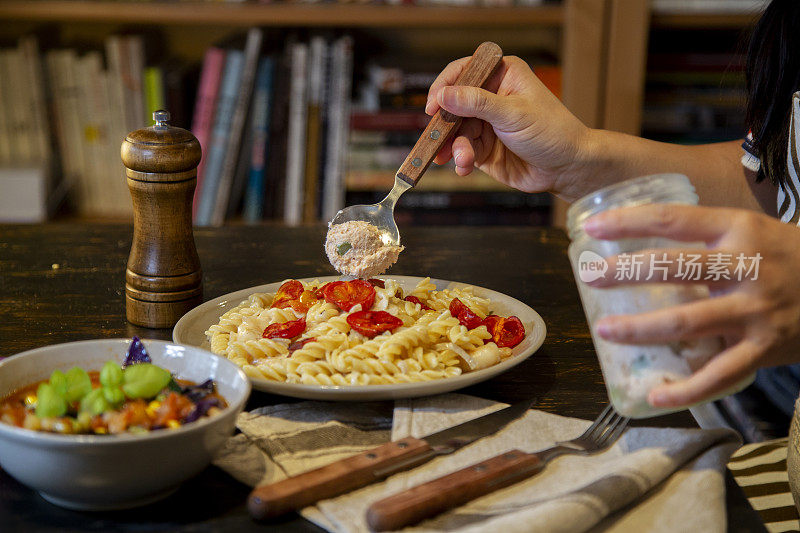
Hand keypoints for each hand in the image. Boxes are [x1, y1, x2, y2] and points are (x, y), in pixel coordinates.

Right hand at [426, 56, 590, 197]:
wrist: (567, 168)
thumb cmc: (552, 132)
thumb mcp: (514, 114)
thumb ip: (477, 103)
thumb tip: (445, 95)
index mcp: (502, 76)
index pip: (464, 71)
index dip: (445, 86)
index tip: (433, 105)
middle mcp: (491, 97)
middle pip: (453, 105)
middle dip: (445, 126)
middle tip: (436, 141)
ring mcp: (486, 123)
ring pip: (455, 131)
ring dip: (455, 147)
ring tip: (463, 160)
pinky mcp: (483, 148)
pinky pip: (461, 151)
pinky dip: (460, 160)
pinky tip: (465, 167)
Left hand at [583, 204, 799, 407]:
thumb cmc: (784, 257)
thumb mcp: (750, 231)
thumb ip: (703, 236)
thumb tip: (636, 237)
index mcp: (737, 231)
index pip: (674, 219)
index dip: (629, 222)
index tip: (592, 226)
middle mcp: (746, 267)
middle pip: (674, 268)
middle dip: (625, 273)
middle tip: (589, 277)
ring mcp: (755, 310)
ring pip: (686, 322)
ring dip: (640, 329)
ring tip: (605, 330)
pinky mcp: (764, 348)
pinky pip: (720, 374)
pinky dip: (686, 389)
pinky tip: (656, 394)